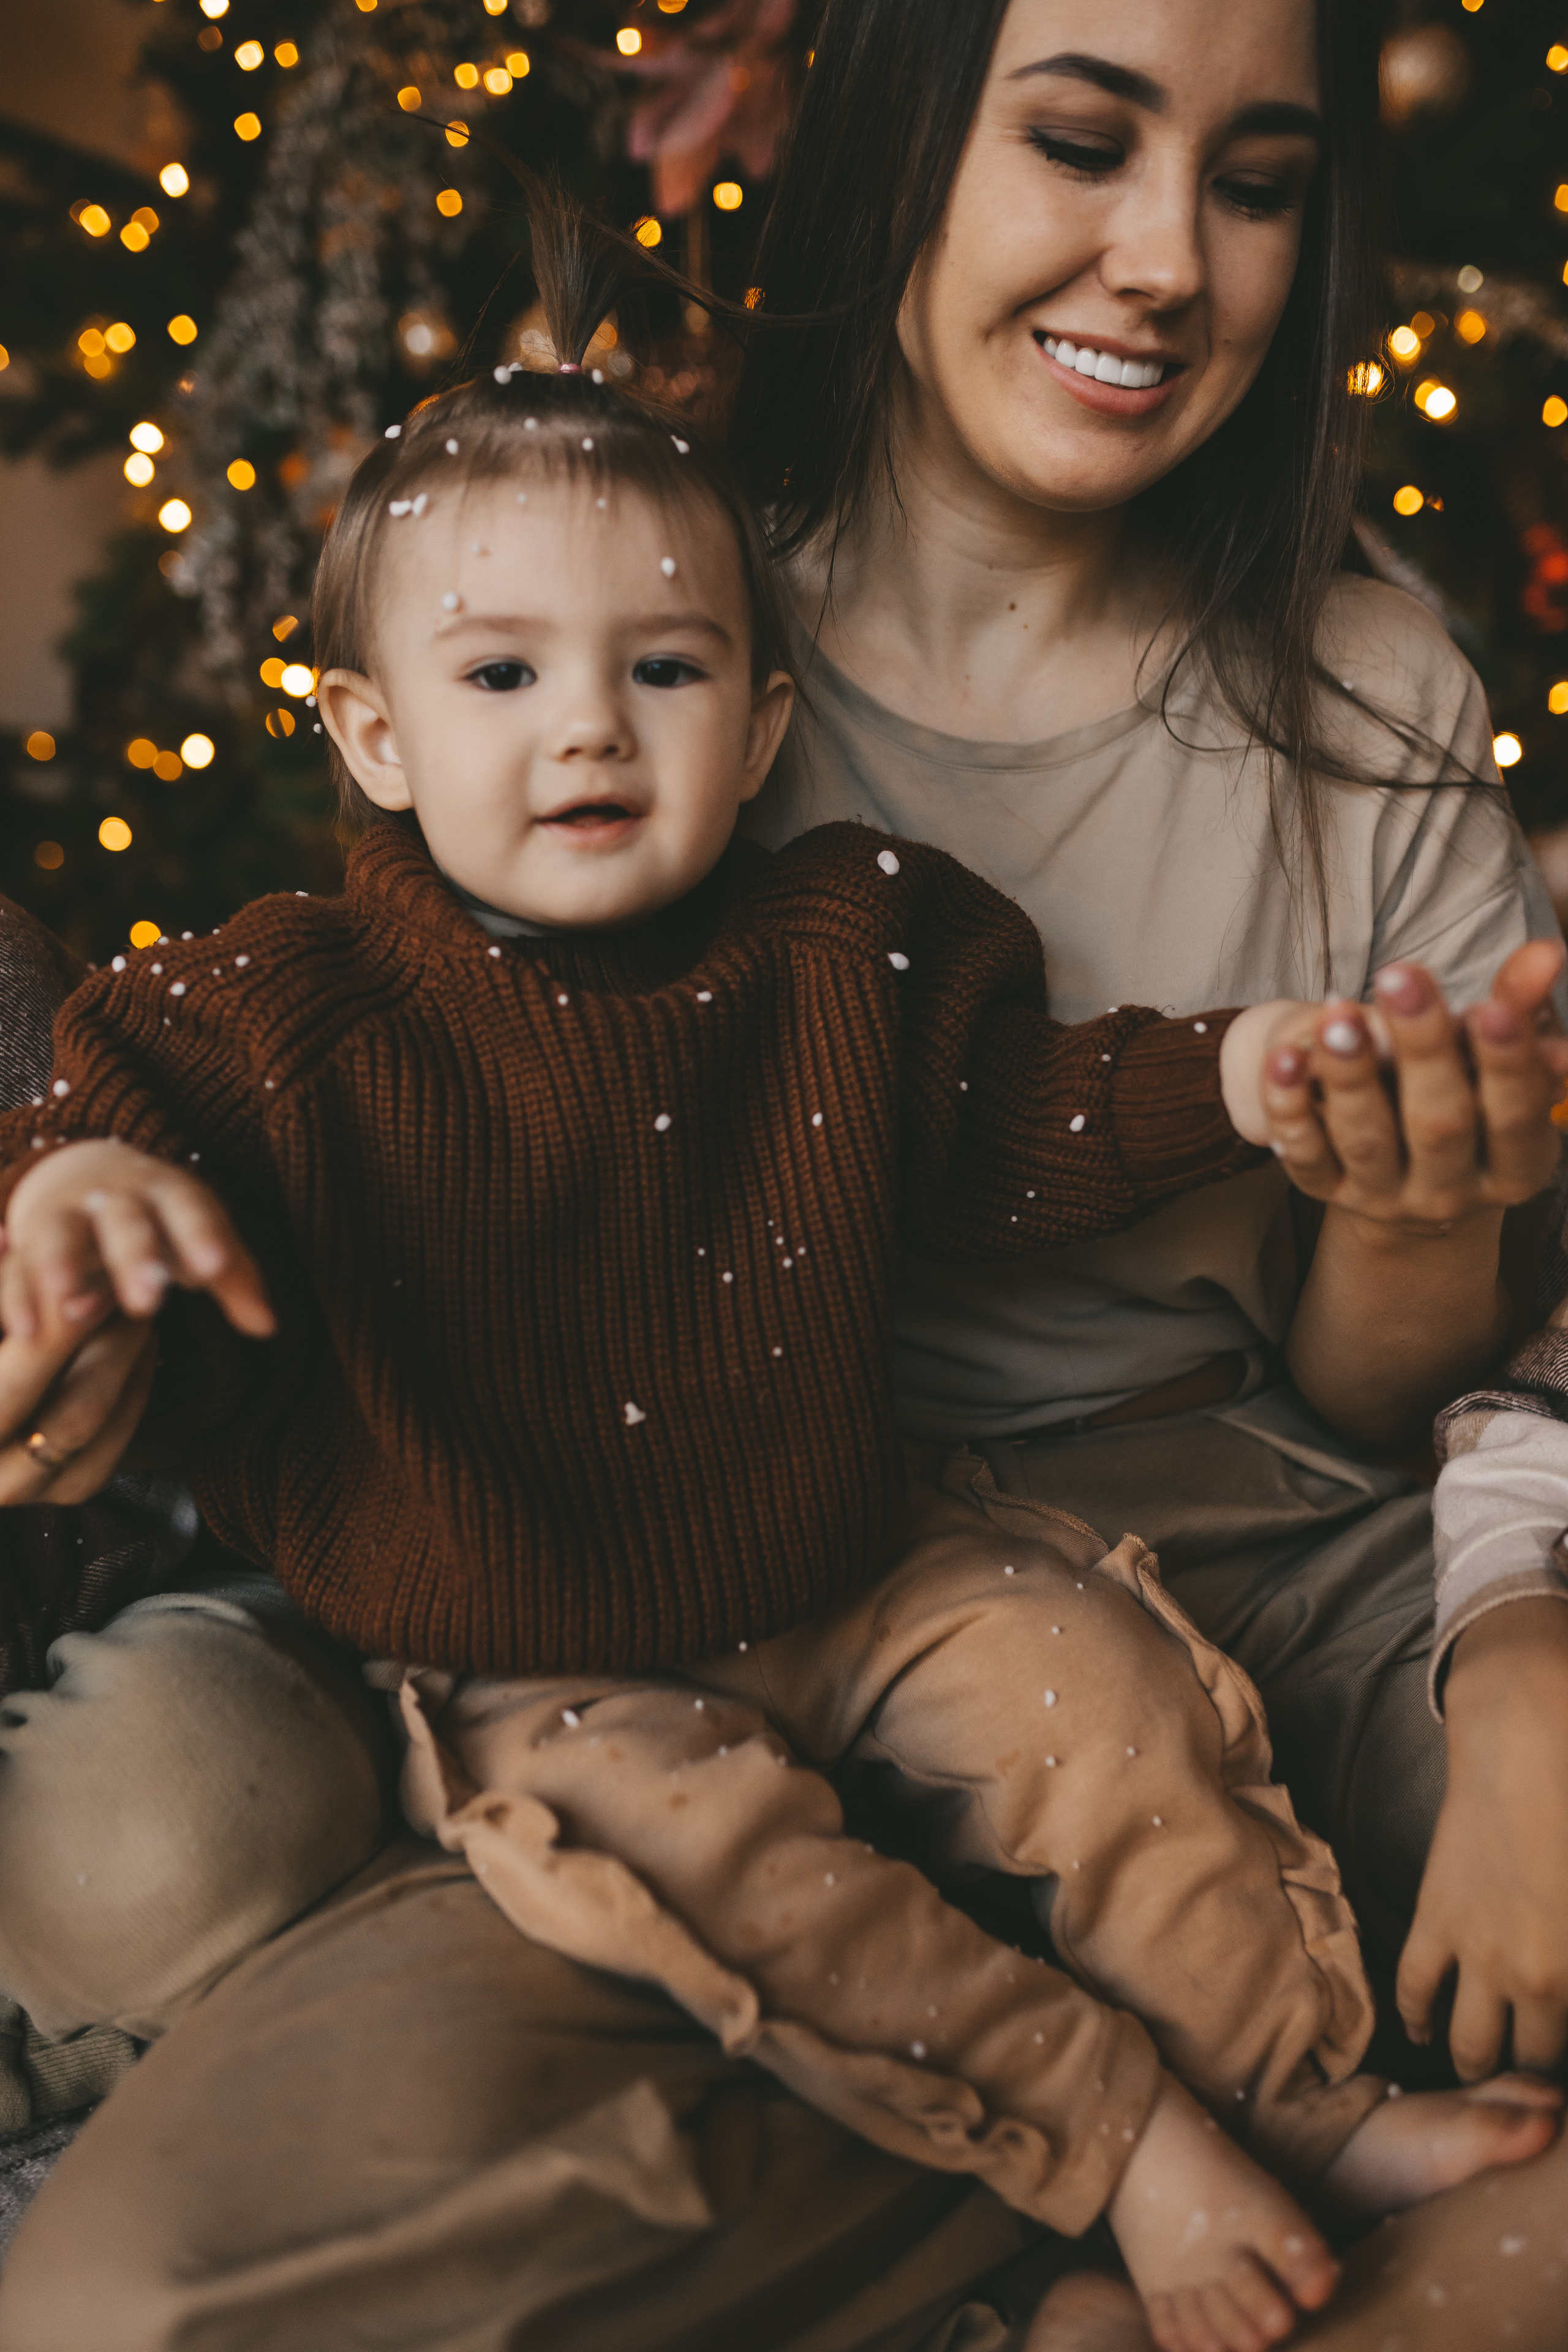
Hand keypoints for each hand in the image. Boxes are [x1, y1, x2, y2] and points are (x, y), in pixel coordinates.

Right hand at [0, 1139, 273, 1500]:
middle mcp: (114, 1198)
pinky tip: (25, 1331)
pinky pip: (16, 1267)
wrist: (86, 1176)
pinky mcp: (26, 1244)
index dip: (202, 1236)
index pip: (190, 1209)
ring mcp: (64, 1217)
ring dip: (62, 1267)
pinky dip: (17, 1297)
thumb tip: (269, 1326)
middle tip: (149, 1302)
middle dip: (136, 1258)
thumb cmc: (164, 1220)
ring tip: (71, 1306)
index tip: (214, 1268)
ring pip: (61, 1236)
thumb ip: (237, 1278)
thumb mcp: (203, 1238)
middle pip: (126, 1223)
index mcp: (168, 1192)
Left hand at [1261, 939, 1567, 1233]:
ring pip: (1365, 1138)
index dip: (1505, 1063)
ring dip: (1350, 1073)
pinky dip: (1290, 1105)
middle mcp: (1449, 1190)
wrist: (1414, 1185)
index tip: (1488, 1007)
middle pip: (1438, 1124)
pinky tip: (1283, 1056)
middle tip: (1399, 978)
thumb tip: (1547, 952)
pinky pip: (1304, 1152)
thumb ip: (1520, 1010)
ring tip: (1337, 1014)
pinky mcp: (1327, 1190)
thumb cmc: (1473, 1107)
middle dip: (1421, 1050)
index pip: (1514, 1115)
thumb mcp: (1501, 1067)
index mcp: (1513, 1167)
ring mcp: (1383, 1195)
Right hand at [1398, 1599, 1567, 2079]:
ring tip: (1481, 2067)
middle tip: (1532, 2068)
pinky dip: (1415, 2018)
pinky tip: (1423, 2033)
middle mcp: (1531, 1979)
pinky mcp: (1435, 1922)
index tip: (1561, 2061)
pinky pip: (1416, 1988)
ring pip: (1470, 2044)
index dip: (1565, 2063)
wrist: (1525, 1756)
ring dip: (1476, 2064)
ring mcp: (1477, 1954)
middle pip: (1529, 2061)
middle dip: (1531, 2074)